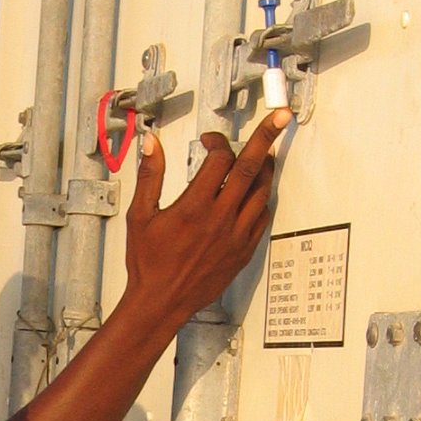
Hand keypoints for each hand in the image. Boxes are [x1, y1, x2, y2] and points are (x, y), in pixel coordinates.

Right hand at [122, 109, 290, 327]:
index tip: (210, 140)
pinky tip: (256, 194)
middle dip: (266, 137)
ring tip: (264, 154)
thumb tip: (152, 143)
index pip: (219, 160)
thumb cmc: (148, 263)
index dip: (218, 142)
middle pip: (250, 167)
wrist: (161, 302)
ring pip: (262, 192)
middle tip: (280, 117)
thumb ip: (149, 175)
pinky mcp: (243, 252)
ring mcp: (236, 236)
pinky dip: (262, 200)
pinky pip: (262, 219)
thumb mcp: (140, 216)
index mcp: (194, 207)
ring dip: (265, 168)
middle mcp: (220, 219)